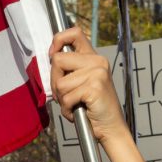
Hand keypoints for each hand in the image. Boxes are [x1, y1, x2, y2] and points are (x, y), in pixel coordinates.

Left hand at [49, 26, 126, 143]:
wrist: (111, 127)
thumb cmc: (92, 108)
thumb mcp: (81, 83)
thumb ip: (70, 70)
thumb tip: (51, 59)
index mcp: (93, 57)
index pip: (75, 33)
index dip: (58, 40)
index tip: (52, 55)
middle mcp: (97, 62)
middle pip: (58, 60)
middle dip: (54, 82)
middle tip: (64, 96)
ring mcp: (97, 73)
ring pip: (60, 83)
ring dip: (62, 100)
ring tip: (74, 105)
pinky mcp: (95, 88)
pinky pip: (66, 97)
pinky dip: (67, 110)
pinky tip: (76, 113)